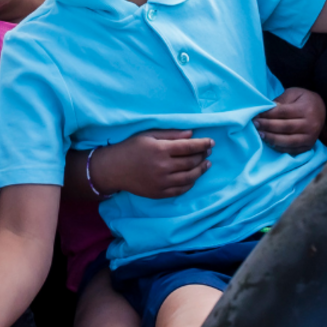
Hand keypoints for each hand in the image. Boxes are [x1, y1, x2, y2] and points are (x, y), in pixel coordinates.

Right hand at [91, 130, 211, 199]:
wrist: (114, 169)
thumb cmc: (131, 147)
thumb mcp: (149, 135)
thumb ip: (171, 134)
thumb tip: (192, 134)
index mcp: (160, 149)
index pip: (189, 147)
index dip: (203, 144)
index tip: (211, 142)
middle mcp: (163, 166)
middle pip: (191, 162)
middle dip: (202, 155)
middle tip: (208, 151)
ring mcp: (162, 182)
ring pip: (189, 177)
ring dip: (201, 170)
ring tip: (207, 164)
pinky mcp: (159, 193)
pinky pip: (181, 190)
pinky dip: (190, 183)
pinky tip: (194, 177)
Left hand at [254, 87, 325, 153]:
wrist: (322, 109)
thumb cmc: (304, 100)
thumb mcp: (294, 93)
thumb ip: (281, 101)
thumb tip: (267, 110)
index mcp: (306, 109)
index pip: (284, 113)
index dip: (268, 114)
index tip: (256, 115)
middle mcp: (311, 124)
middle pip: (286, 127)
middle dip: (268, 126)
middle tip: (255, 124)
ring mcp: (311, 137)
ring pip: (289, 141)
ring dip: (272, 139)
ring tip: (260, 134)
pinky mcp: (309, 146)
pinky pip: (292, 150)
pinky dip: (279, 148)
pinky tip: (269, 143)